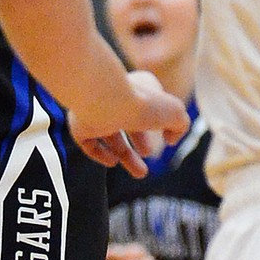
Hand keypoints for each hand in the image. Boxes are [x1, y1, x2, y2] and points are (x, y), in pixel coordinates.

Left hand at [69, 71, 189, 179]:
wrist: (103, 98)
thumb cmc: (141, 102)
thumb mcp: (175, 112)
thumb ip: (180, 124)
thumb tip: (170, 139)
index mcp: (136, 86)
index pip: (146, 102)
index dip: (157, 122)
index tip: (166, 138)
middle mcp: (114, 95)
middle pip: (127, 121)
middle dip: (140, 142)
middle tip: (149, 157)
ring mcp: (95, 108)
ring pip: (109, 134)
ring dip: (126, 155)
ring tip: (141, 173)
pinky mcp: (79, 123)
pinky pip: (88, 140)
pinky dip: (100, 153)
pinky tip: (113, 161)